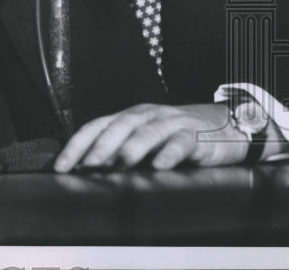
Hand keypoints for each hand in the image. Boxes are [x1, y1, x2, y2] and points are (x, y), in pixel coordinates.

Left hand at [53, 103, 248, 171]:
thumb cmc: (178, 136)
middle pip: (118, 127)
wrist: (226, 126)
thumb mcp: (145, 139)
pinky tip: (161, 165)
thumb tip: (88, 173)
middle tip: (87, 167)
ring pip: (147, 132)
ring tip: (120, 163)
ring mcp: (170, 123)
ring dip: (131, 148)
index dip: (77, 146)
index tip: (62, 167)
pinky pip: (180, 142)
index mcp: (129, 117)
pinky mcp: (195, 135)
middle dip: (100, 147)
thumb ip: (121, 152)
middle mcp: (146, 116)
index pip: (96, 127)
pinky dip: (169, 153)